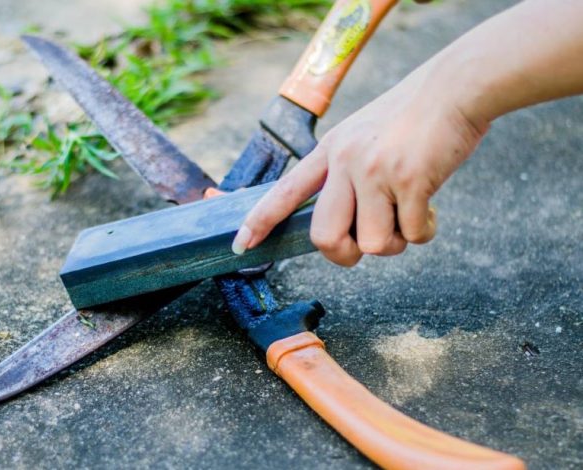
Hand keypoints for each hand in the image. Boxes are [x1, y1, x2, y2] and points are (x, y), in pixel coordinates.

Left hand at [232, 62, 488, 265]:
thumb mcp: (362, 134)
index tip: (242, 244)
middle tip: (365, 244)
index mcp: (330, 150)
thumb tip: (350, 227)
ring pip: (373, 245)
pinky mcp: (410, 180)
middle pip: (325, 237)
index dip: (261, 221)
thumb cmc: (413, 117)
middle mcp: (345, 161)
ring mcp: (375, 171)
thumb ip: (347, 173)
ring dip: (396, 242)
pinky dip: (424, 231)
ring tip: (410, 213)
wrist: (455, 87)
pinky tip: (431, 205)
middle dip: (344, 254)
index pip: (285, 191)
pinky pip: (412, 235)